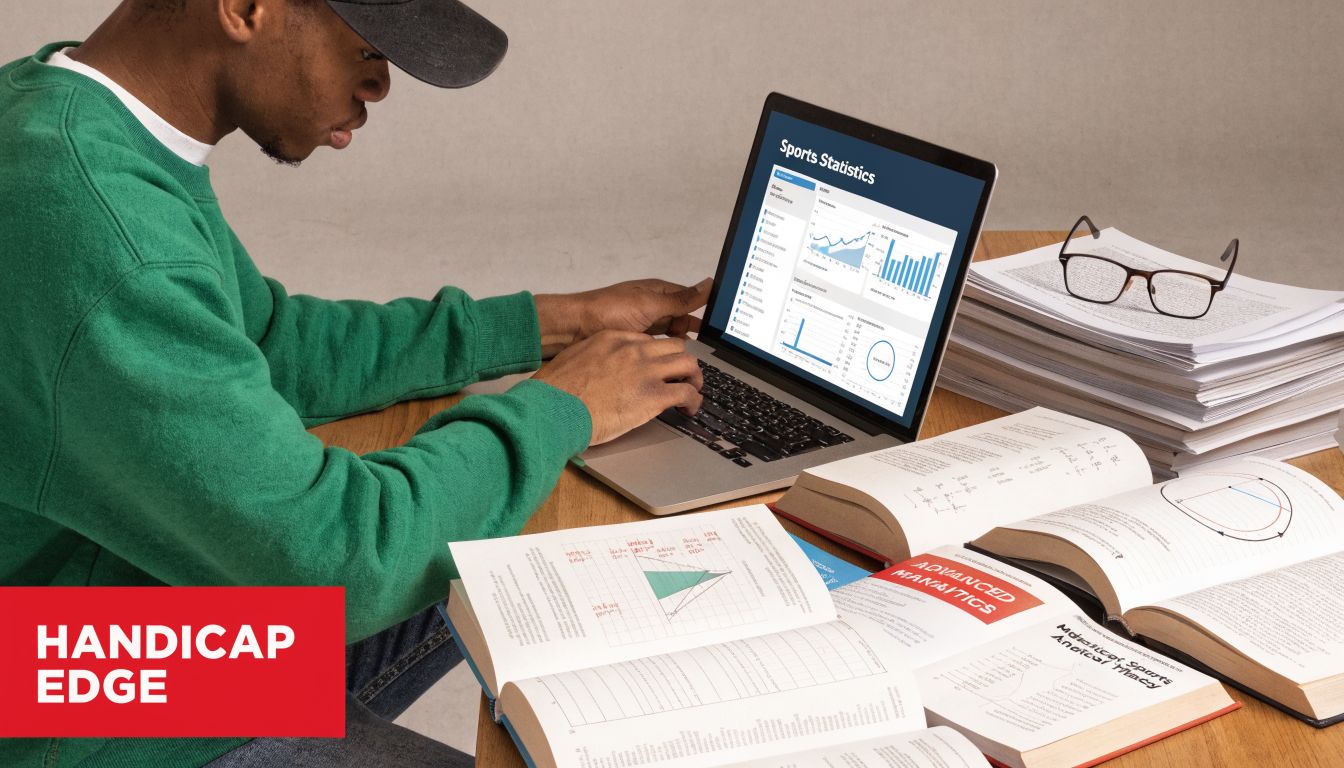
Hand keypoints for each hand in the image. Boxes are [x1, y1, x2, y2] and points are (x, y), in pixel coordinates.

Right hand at [533, 330, 702, 444]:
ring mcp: (646, 370)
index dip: (658, 355)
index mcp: (613, 338)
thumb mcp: (572, 359)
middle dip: (681, 363)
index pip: (649, 340)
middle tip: (682, 377)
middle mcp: (634, 349)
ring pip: (688, 364)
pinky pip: (687, 392)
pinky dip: (694, 401)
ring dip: (694, 378)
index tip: (659, 366)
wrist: (554, 408)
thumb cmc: (555, 391)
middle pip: (675, 347)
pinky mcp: (654, 395)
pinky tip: (690, 409)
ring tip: (692, 392)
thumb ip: (590, 358)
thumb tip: (593, 368)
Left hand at [535, 277, 711, 357]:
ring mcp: (643, 324)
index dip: (705, 309)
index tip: (720, 324)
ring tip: (691, 357)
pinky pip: (657, 346)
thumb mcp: (650, 304)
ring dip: (679, 343)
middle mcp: (652, 306)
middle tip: (707, 346)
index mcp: (658, 292)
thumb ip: (681, 300)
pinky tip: (672, 361)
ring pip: (670, 334)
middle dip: (693, 329)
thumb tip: (710, 284)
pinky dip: (665, 352)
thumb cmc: (609, 310)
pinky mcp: (634, 340)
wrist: (574, 327)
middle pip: (682, 318)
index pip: (690, 298)